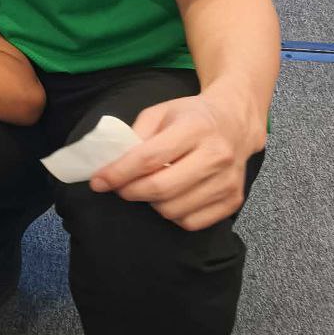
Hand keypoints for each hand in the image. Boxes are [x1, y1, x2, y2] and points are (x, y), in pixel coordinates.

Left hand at [89, 91, 265, 230]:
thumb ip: (136, 135)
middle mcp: (216, 155)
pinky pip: (191, 222)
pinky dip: (173, 215)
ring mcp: (227, 181)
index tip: (98, 181)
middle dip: (130, 191)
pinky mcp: (232, 200)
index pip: (149, 158)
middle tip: (119, 187)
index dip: (119, 173)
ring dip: (151, 203)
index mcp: (195, 128)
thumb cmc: (191, 117)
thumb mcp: (160, 112)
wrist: (235, 123)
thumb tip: (112, 164)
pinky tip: (170, 197)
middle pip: (161, 188)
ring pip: (173, 210)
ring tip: (147, 188)